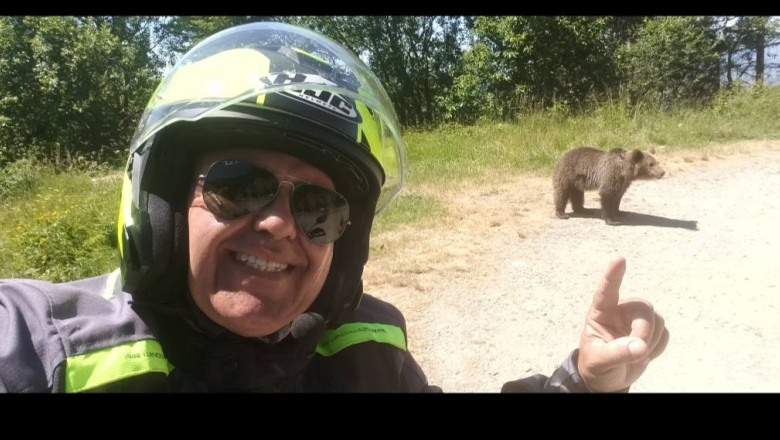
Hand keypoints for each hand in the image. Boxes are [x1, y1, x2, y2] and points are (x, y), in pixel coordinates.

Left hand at [577, 256, 669, 391]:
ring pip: (657, 319)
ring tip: (636, 356)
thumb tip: (640, 347)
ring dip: (652, 341)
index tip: (619, 259)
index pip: (606, 290)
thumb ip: (617, 353)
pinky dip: (659, 346)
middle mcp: (620, 312)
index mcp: (600, 313)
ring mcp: (636, 320)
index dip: (613, 275)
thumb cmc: (596, 366)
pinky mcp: (650, 331)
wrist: (607, 380)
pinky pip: (665, 332)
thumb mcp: (599, 362)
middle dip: (645, 330)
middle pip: (643, 308)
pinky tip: (644, 355)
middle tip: (639, 352)